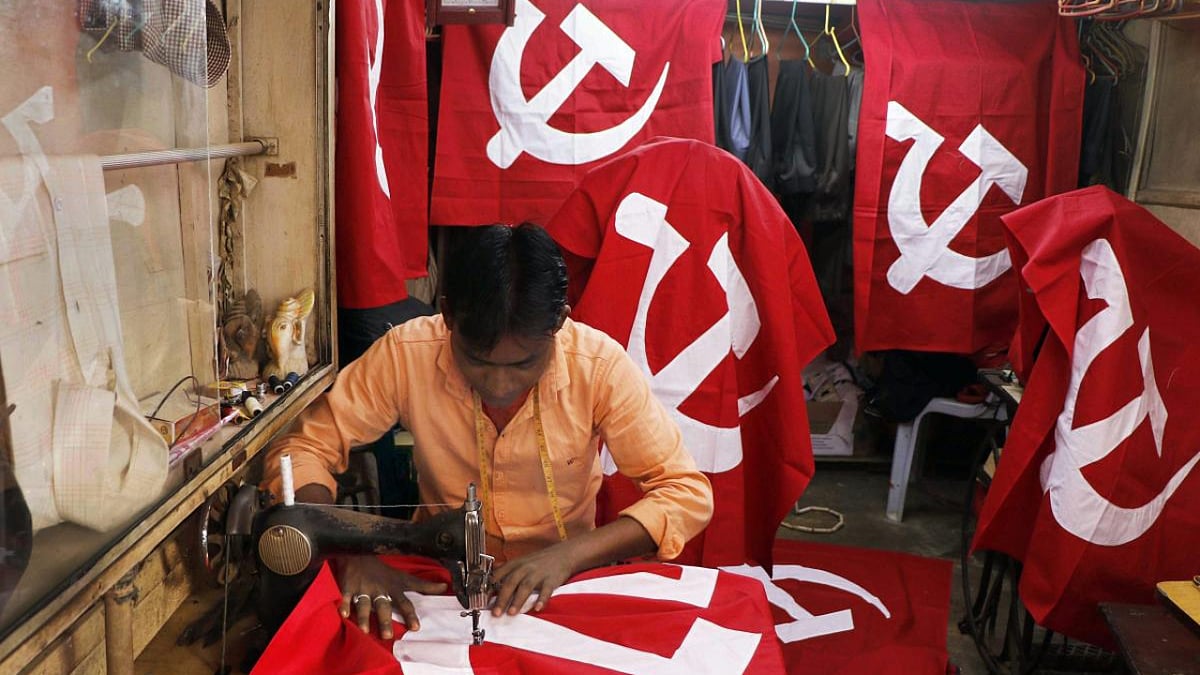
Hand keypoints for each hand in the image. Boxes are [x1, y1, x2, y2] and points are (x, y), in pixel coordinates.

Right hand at [333, 556, 447, 638]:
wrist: (361, 553)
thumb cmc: (383, 571)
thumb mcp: (404, 578)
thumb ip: (423, 585)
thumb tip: (444, 587)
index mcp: (393, 588)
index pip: (404, 603)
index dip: (410, 615)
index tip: (416, 627)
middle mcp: (380, 590)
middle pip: (383, 606)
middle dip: (385, 620)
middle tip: (388, 636)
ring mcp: (363, 588)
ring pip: (364, 604)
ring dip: (364, 617)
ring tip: (365, 630)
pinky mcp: (348, 586)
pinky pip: (345, 596)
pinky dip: (344, 604)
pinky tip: (343, 613)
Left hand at [490, 543, 574, 616]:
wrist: (563, 554)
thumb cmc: (539, 561)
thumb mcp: (521, 562)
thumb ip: (506, 573)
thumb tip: (490, 585)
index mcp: (515, 564)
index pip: (499, 575)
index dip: (490, 588)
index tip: (483, 600)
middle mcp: (525, 568)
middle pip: (510, 583)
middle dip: (502, 599)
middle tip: (496, 612)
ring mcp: (538, 573)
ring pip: (525, 587)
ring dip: (518, 601)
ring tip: (511, 613)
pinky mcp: (551, 579)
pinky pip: (546, 590)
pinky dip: (541, 599)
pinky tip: (537, 607)